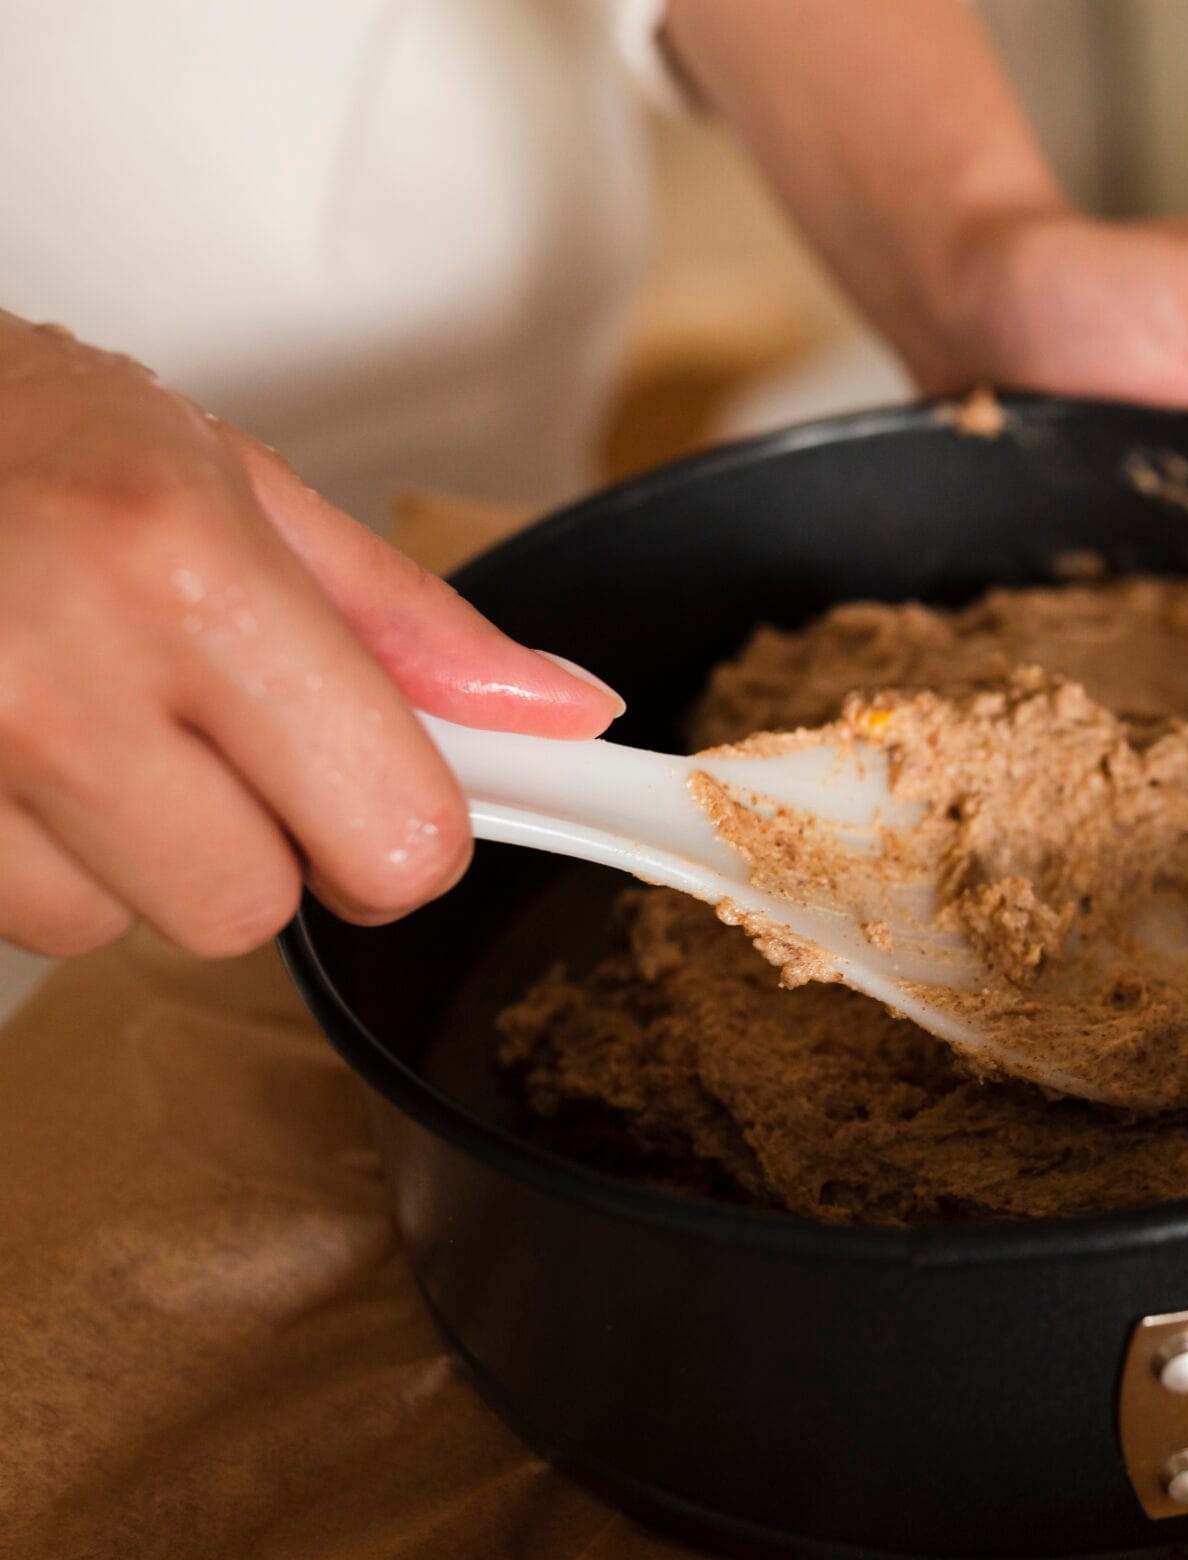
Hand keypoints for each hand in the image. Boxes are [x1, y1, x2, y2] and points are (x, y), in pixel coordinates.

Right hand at [0, 316, 621, 959]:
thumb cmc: (15, 429)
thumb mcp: (235, 483)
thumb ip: (409, 624)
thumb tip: (563, 712)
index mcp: (187, 575)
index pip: (393, 831)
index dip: (405, 832)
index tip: (385, 786)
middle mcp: (56, 676)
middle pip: (252, 910)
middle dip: (262, 850)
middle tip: (211, 740)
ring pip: (123, 933)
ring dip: (132, 857)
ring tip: (86, 718)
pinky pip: (21, 919)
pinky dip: (36, 859)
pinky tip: (16, 748)